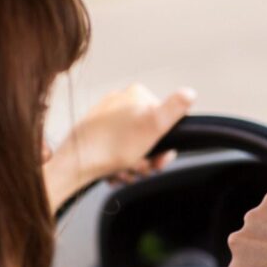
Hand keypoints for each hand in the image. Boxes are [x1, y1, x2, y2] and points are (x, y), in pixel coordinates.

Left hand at [45, 84, 194, 210]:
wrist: (75, 163)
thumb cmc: (114, 146)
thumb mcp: (153, 125)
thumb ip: (175, 107)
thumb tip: (191, 93)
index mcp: (137, 94)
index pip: (165, 122)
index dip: (165, 146)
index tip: (159, 160)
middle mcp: (120, 101)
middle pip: (148, 137)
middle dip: (147, 159)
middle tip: (139, 170)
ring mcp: (106, 117)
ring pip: (132, 147)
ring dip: (132, 166)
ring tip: (123, 173)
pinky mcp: (94, 133)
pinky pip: (115, 151)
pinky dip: (117, 165)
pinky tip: (113, 173)